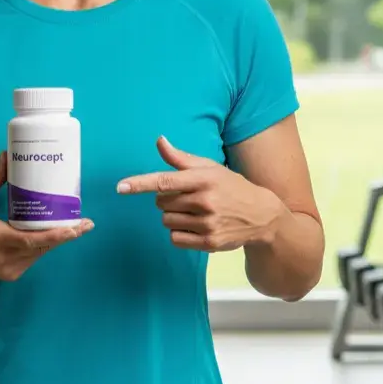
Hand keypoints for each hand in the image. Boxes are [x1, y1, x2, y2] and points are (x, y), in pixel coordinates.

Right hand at [0, 152, 93, 280]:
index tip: (76, 228)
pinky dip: (43, 247)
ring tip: (75, 226)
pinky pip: (32, 259)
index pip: (32, 240)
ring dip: (56, 240)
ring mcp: (8, 270)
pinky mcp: (9, 275)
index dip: (56, 235)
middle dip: (66, 235)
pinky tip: (55, 235)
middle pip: (42, 247)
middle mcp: (4, 258)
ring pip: (40, 254)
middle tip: (86, 223)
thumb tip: (8, 154)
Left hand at [117, 136, 285, 251]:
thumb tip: (159, 140)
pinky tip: (196, 226)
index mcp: (203, 179)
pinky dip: (179, 233)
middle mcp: (205, 201)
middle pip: (161, 202)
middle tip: (187, 197)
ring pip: (166, 221)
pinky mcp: (209, 243)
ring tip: (194, 212)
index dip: (140, 184)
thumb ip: (180, 158)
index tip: (120, 187)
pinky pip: (175, 239)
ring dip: (173, 217)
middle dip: (167, 199)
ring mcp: (208, 224)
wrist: (261, 215)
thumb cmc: (230, 186)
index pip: (165, 181)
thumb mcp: (209, 168)